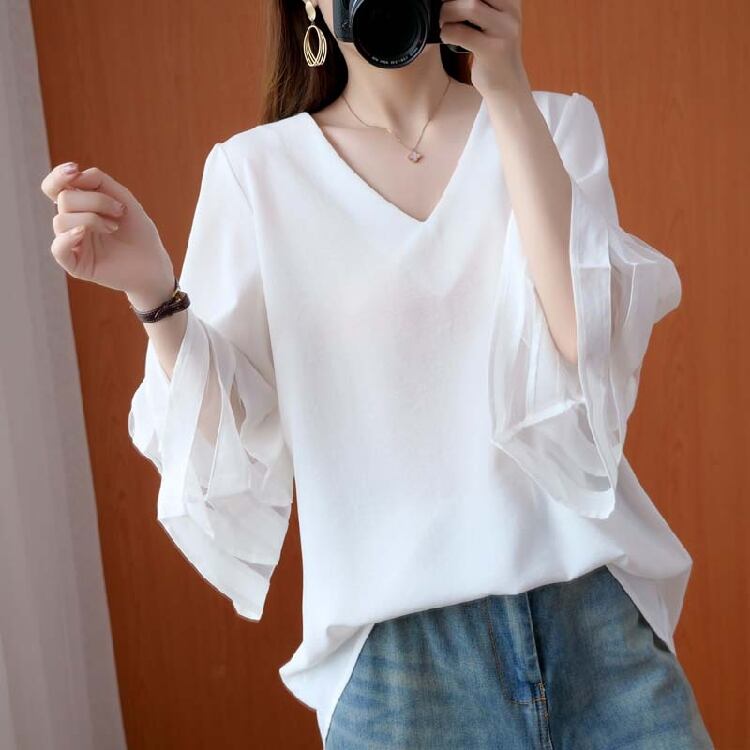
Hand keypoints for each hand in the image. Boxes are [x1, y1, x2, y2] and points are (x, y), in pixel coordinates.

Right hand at [40, 161, 175, 305]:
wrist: (154, 264)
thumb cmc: (139, 232)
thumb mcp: (124, 199)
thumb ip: (100, 181)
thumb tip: (75, 175)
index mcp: (80, 206)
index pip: (55, 187)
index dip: (58, 176)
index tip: (74, 169)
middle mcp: (72, 223)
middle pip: (64, 199)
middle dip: (95, 200)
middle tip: (120, 212)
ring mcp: (72, 243)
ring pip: (61, 221)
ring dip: (92, 219)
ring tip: (114, 228)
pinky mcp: (75, 264)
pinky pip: (58, 248)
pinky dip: (68, 237)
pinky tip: (83, 233)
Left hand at [439, 0, 530, 98]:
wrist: (508, 85)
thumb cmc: (494, 52)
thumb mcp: (493, 22)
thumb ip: (479, 8)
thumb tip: (447, 2)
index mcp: (510, 2)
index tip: (450, 3)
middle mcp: (511, 12)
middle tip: (442, 8)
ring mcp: (504, 31)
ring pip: (471, 5)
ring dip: (448, 12)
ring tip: (442, 22)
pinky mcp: (493, 50)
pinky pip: (462, 33)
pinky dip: (447, 32)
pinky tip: (445, 36)